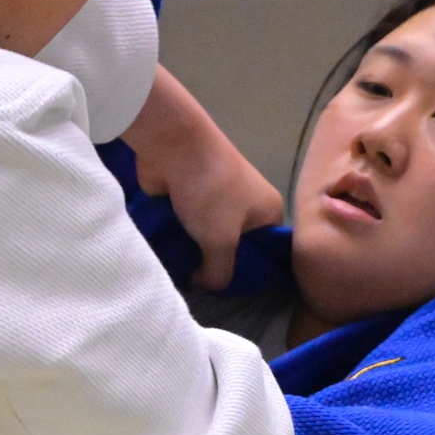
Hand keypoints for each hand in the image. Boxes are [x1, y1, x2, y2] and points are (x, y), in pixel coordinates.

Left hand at [124, 67, 282, 290]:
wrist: (174, 144)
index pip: (264, 251)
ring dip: (192, 250)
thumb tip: (205, 284)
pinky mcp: (189, 193)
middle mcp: (246, 202)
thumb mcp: (221, 241)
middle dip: (214, 262)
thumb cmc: (211, 192)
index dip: (246, 272)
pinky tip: (166, 253)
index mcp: (268, 210)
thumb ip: (219, 271)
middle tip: (199, 284)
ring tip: (179, 271)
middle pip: (233, 245)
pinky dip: (177, 236)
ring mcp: (216, 196)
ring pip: (206, 235)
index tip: (226, 290)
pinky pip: (186, 224)